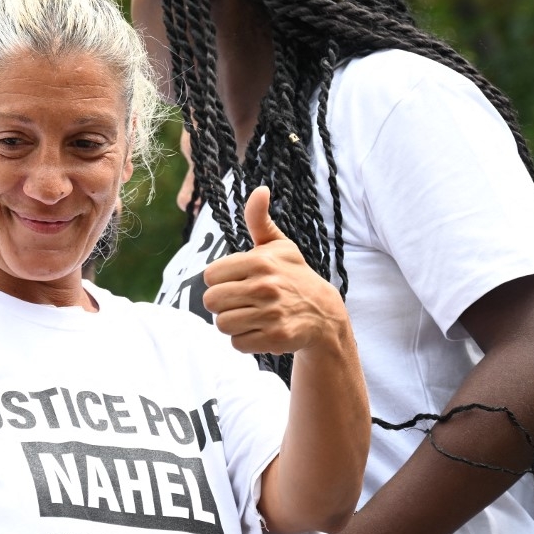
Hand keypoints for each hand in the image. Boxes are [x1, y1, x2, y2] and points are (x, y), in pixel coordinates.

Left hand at [203, 186, 346, 354]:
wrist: (323, 314)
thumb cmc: (293, 275)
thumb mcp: (277, 246)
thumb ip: (259, 219)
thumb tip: (260, 190)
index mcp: (259, 261)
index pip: (210, 276)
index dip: (220, 281)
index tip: (236, 281)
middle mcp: (264, 286)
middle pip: (211, 301)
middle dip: (223, 304)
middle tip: (242, 301)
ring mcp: (271, 314)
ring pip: (222, 324)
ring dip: (233, 323)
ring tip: (250, 316)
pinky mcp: (275, 338)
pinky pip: (237, 343)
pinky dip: (245, 341)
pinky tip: (260, 331)